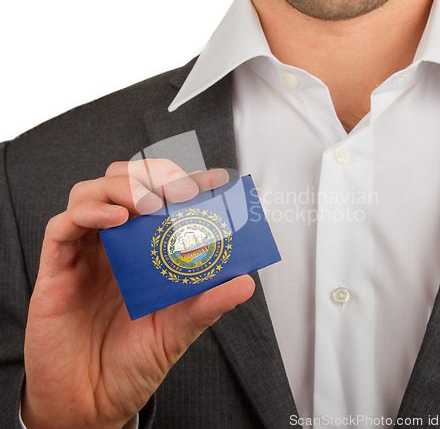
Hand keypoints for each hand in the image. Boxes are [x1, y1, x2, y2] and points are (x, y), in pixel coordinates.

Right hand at [22, 160, 254, 428]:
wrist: (92, 400)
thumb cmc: (134, 360)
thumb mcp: (179, 329)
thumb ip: (208, 303)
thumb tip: (246, 282)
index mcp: (145, 250)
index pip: (163, 200)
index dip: (188, 182)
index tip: (216, 179)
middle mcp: (116, 244)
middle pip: (125, 183)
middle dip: (153, 175)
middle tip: (179, 189)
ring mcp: (86, 252)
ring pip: (91, 192)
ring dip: (122, 186)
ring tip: (149, 203)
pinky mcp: (57, 267)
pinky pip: (63, 226)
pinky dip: (88, 213)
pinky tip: (116, 219)